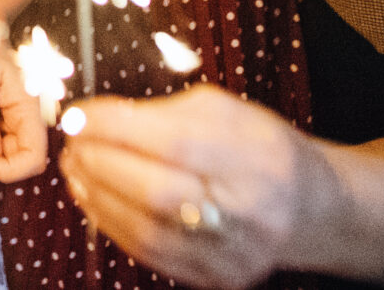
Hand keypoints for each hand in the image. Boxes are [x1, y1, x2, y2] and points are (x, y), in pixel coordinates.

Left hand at [59, 86, 331, 289]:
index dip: (116, 128)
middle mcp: (250, 212)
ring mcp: (235, 254)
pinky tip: (95, 198)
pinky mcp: (219, 279)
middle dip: (101, 163)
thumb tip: (97, 117)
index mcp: (257, 158)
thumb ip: (164, 111)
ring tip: (76, 168)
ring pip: (148, 230)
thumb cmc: (261, 148)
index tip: (78, 115)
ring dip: (98, 196)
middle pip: (157, 192)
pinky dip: (113, 224)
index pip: (174, 142)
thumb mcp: (227, 111)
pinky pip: (152, 255)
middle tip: (72, 143)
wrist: (311, 208)